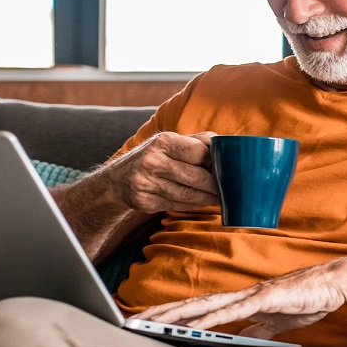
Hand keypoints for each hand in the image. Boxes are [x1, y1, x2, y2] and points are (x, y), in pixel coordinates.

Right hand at [100, 131, 219, 213]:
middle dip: (215, 187)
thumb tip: (226, 144)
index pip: (199, 153)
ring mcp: (146, 182)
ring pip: (187, 195)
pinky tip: (202, 203)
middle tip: (229, 191)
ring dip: (208, 199)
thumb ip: (197, 141)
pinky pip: (177, 206)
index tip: (226, 169)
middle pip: (195, 178)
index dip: (215, 162)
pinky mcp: (144, 201)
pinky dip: (193, 206)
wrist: (117, 179)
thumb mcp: (170, 142)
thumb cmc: (154, 156)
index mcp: (163, 141)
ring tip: (220, 199)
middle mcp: (152, 161)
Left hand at [133, 263, 346, 338]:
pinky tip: (195, 327)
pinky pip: (233, 312)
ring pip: (205, 306)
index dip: (172, 314)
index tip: (148, 323)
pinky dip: (212, 319)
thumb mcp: (276, 322)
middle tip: (133, 323)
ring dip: (178, 315)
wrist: (335, 283)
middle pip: (192, 305)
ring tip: (152, 324)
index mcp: (241, 301)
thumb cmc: (308, 298)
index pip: (198, 308)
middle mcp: (239, 295)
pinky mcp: (265, 299)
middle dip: (161, 314)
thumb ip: (257, 330)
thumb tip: (240, 342)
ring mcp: (250, 295)